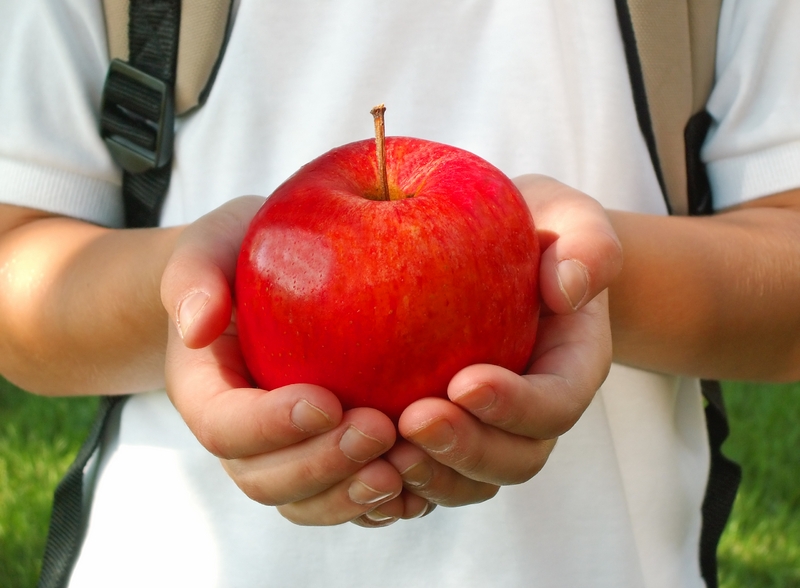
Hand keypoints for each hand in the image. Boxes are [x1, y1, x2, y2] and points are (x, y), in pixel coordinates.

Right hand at [161, 197, 403, 525]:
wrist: (264, 278)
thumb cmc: (240, 256)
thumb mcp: (211, 247)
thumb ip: (195, 279)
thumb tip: (196, 326)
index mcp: (206, 391)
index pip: (225, 427)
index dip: (272, 425)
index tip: (326, 400)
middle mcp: (239, 437)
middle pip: (266, 480)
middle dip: (323, 464)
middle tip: (379, 429)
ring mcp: (282, 455)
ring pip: (306, 503)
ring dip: (352, 495)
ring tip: (402, 466)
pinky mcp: (324, 459)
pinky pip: (343, 501)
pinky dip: (378, 505)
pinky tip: (419, 483)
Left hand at [355, 175, 621, 525]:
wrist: (507, 248)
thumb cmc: (538, 230)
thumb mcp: (572, 219)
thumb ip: (588, 247)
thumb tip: (568, 290)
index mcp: (571, 366)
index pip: (556, 404)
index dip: (515, 406)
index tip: (464, 381)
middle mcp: (535, 410)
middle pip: (516, 459)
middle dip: (466, 449)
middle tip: (413, 421)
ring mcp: (493, 428)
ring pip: (472, 480)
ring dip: (431, 474)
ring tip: (383, 450)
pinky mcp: (452, 431)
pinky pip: (432, 473)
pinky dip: (402, 481)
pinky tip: (358, 459)